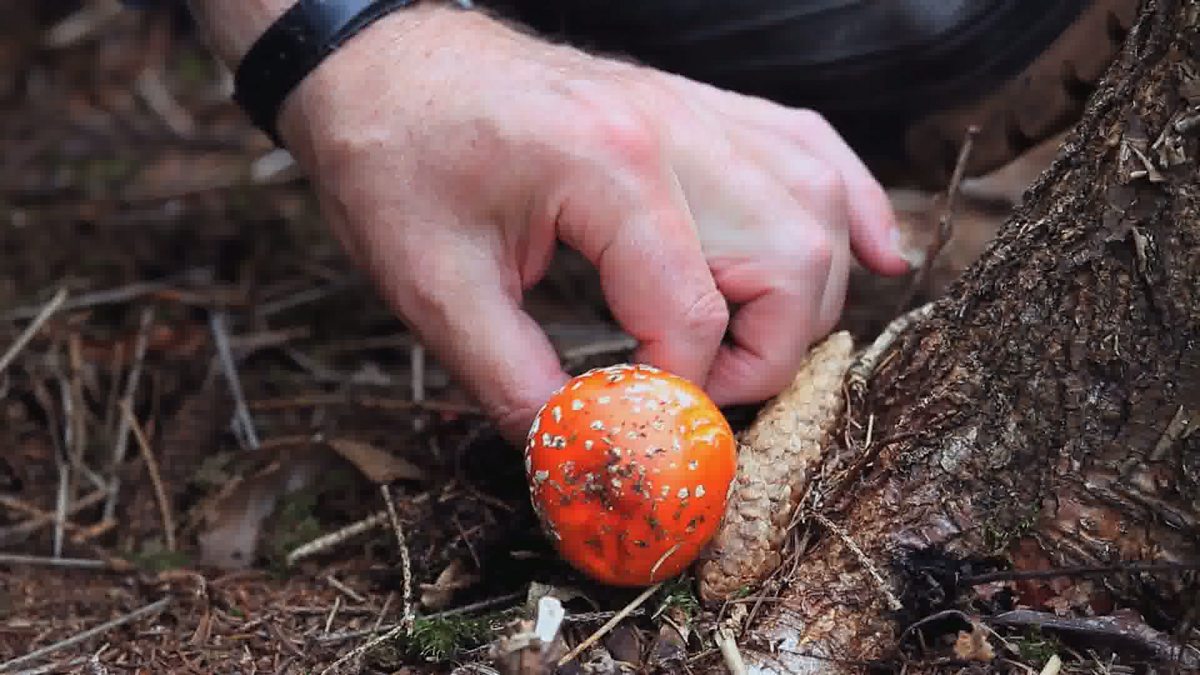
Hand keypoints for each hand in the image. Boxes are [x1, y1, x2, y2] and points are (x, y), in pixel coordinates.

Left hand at [275, 6, 911, 443]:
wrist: (382, 63)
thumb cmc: (396, 159)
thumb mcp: (432, 287)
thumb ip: (513, 381)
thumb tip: (579, 447)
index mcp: (607, 167)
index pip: (694, 311)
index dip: (682, 392)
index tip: (649, 428)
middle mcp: (674, 130)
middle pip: (794, 259)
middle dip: (769, 354)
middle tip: (705, 393)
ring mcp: (695, 110)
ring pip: (819, 204)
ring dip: (812, 294)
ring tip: (761, 347)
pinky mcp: (697, 109)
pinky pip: (812, 150)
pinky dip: (852, 208)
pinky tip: (873, 254)